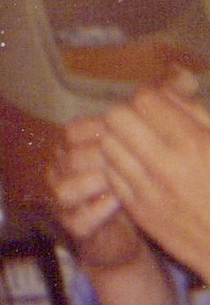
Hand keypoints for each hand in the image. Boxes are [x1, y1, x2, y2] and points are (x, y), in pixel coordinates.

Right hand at [48, 114, 148, 273]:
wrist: (121, 232)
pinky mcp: (71, 227)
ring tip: (124, 183)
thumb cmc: (126, 186)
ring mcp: (60, 201)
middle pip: (70, 158)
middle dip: (103, 158)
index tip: (131, 137)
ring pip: (65, 189)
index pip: (71, 132)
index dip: (101, 132)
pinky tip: (120, 204)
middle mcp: (57, 171)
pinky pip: (79, 219)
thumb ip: (134, 130)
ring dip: (97, 185)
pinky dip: (100, 211)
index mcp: (66, 148)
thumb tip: (164, 92)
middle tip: (132, 161)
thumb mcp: (128, 154)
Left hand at [95, 74, 209, 284]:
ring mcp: (150, 192)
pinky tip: (141, 171)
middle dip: (129, 115)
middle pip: (117, 117)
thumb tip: (165, 91)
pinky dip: (121, 167)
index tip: (160, 107)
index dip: (151, 98)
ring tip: (141, 148)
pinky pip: (111, 174)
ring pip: (108, 144)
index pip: (144, 100)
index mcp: (196, 145)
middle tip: (145, 124)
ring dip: (121, 140)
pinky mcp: (141, 213)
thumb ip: (197, 114)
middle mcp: (168, 167)